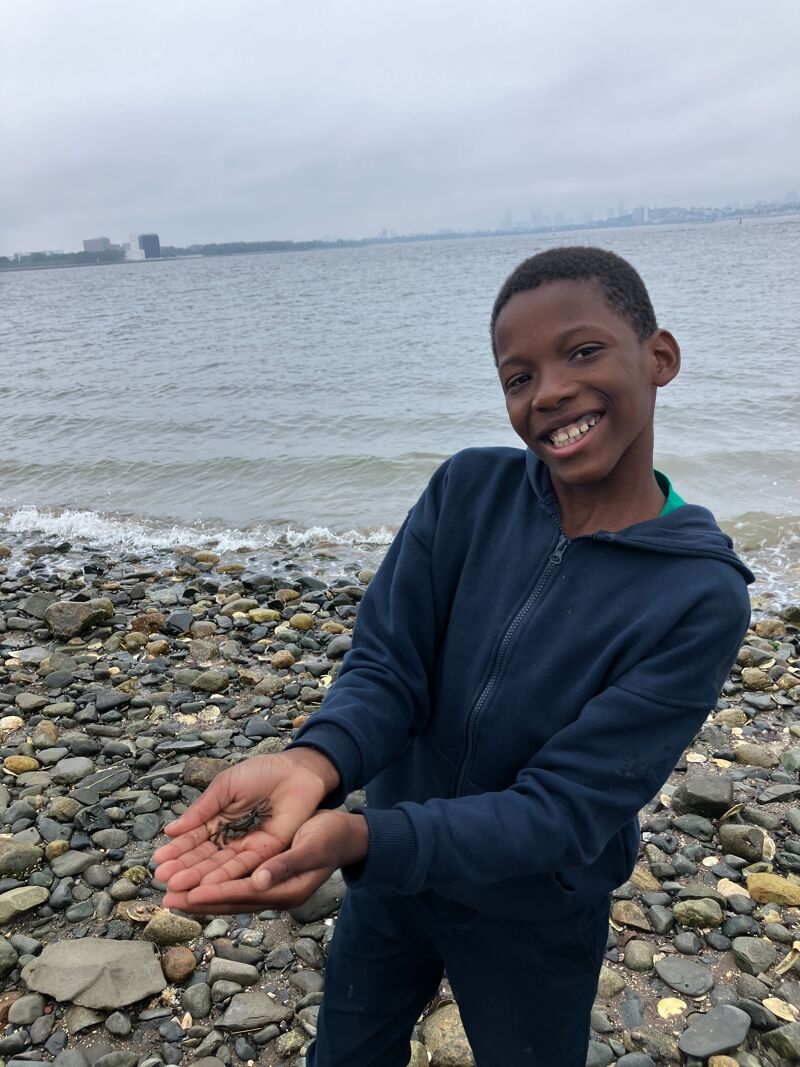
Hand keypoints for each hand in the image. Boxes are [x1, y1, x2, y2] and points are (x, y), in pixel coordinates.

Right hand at [152, 748, 338, 908]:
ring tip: (178, 886)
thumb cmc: (260, 772)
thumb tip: (171, 830)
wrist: (295, 769)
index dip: (177, 851)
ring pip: (220, 866)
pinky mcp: (267, 851)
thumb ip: (202, 809)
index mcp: (217, 819)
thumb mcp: (225, 786)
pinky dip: (225, 876)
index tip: (158, 862)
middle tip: (163, 881)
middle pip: (204, 857)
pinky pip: (244, 866)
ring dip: (199, 878)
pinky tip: (207, 884)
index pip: (193, 839)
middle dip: (183, 869)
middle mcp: (230, 837)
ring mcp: (247, 845)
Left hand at [165, 810, 369, 913]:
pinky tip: (197, 881)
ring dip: (200, 893)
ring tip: (172, 892)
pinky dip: (213, 883)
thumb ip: (285, 865)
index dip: (214, 893)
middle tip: (166, 898)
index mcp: (286, 891)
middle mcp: (274, 895)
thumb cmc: (330, 836)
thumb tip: (258, 880)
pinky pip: (234, 884)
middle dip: (197, 899)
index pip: (242, 894)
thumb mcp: (312, 846)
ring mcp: (269, 889)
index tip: (187, 894)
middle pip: (230, 900)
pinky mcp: (266, 879)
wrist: (346, 835)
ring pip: (228, 894)